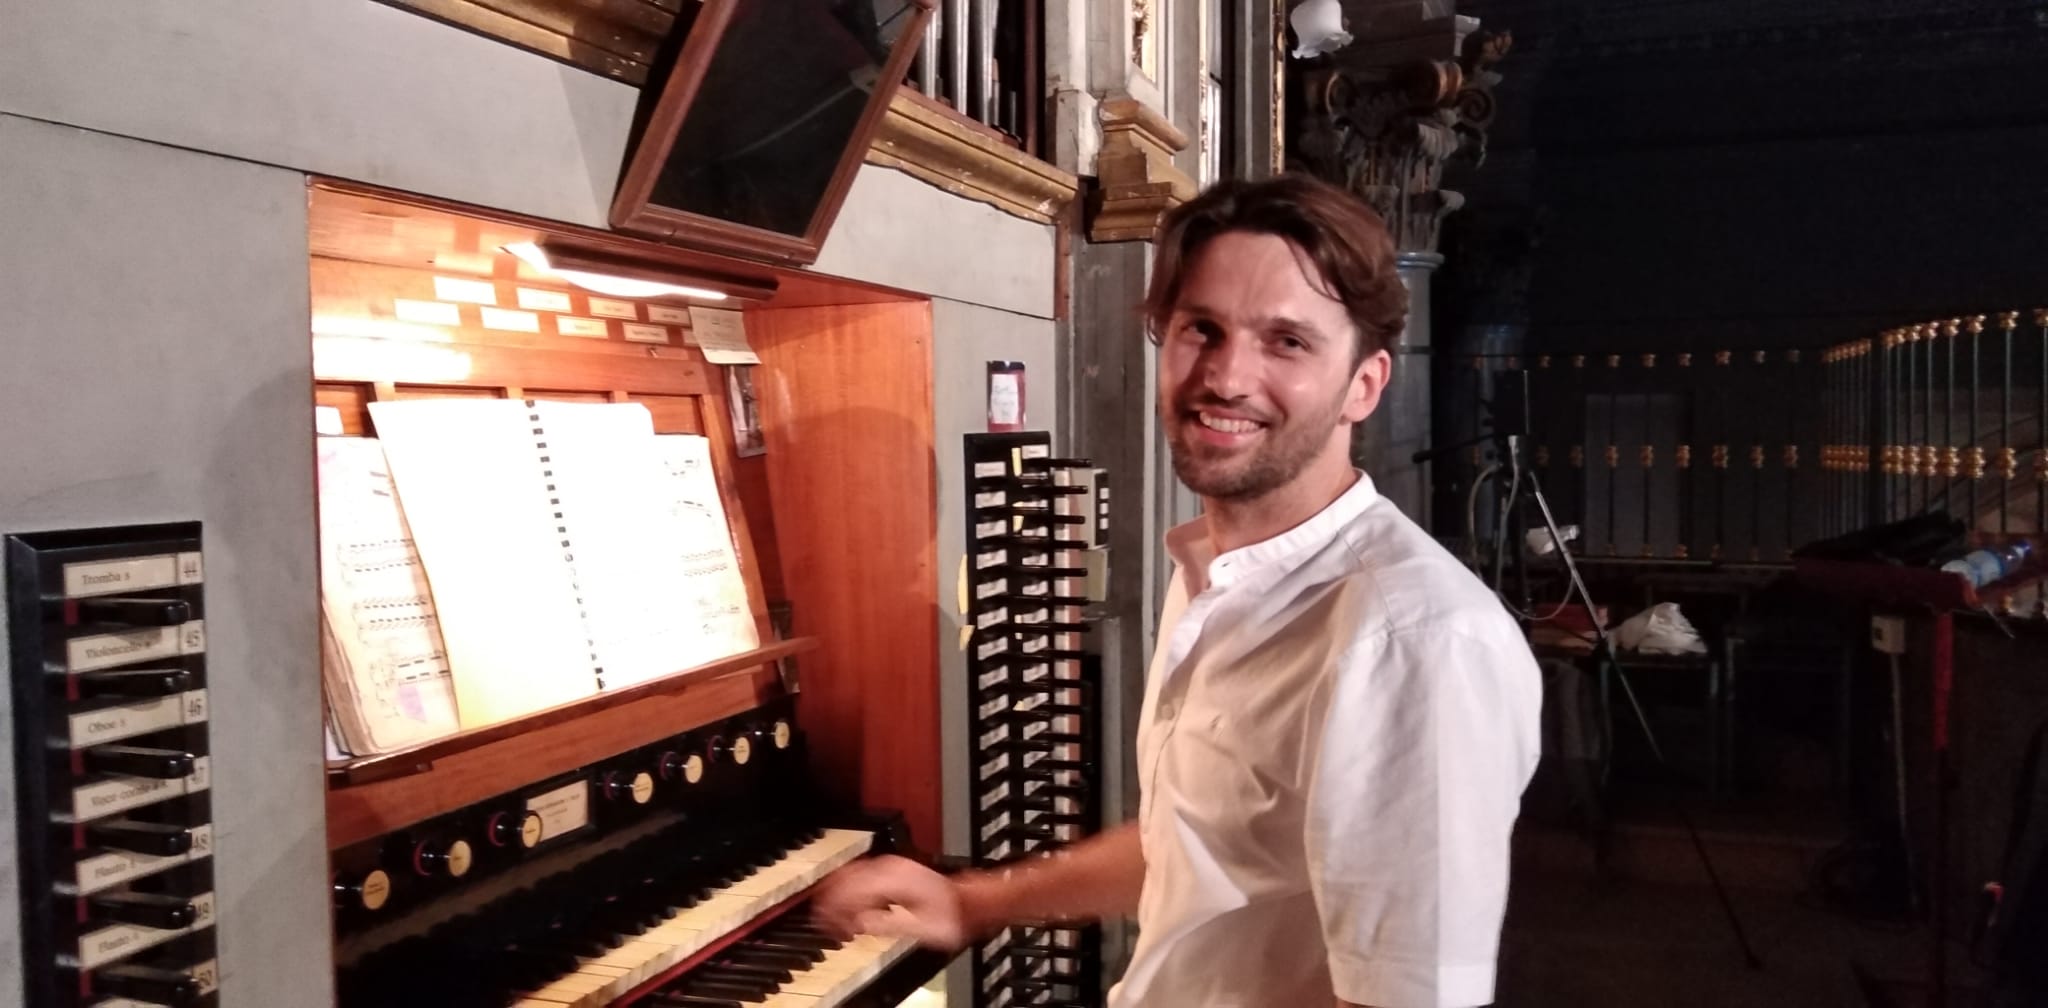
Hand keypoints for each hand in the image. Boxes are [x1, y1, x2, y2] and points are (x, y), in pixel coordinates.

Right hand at [809, 855, 975, 951]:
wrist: (965, 902)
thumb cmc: (948, 915)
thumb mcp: (917, 928)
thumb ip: (884, 924)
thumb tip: (857, 922)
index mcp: (893, 877)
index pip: (851, 887)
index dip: (835, 906)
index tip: (826, 921)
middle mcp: (890, 866)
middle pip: (846, 876)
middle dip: (831, 899)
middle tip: (822, 919)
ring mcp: (891, 865)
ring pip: (851, 872)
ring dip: (838, 893)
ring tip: (830, 913)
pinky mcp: (893, 869)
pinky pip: (862, 873)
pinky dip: (849, 888)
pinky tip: (847, 903)